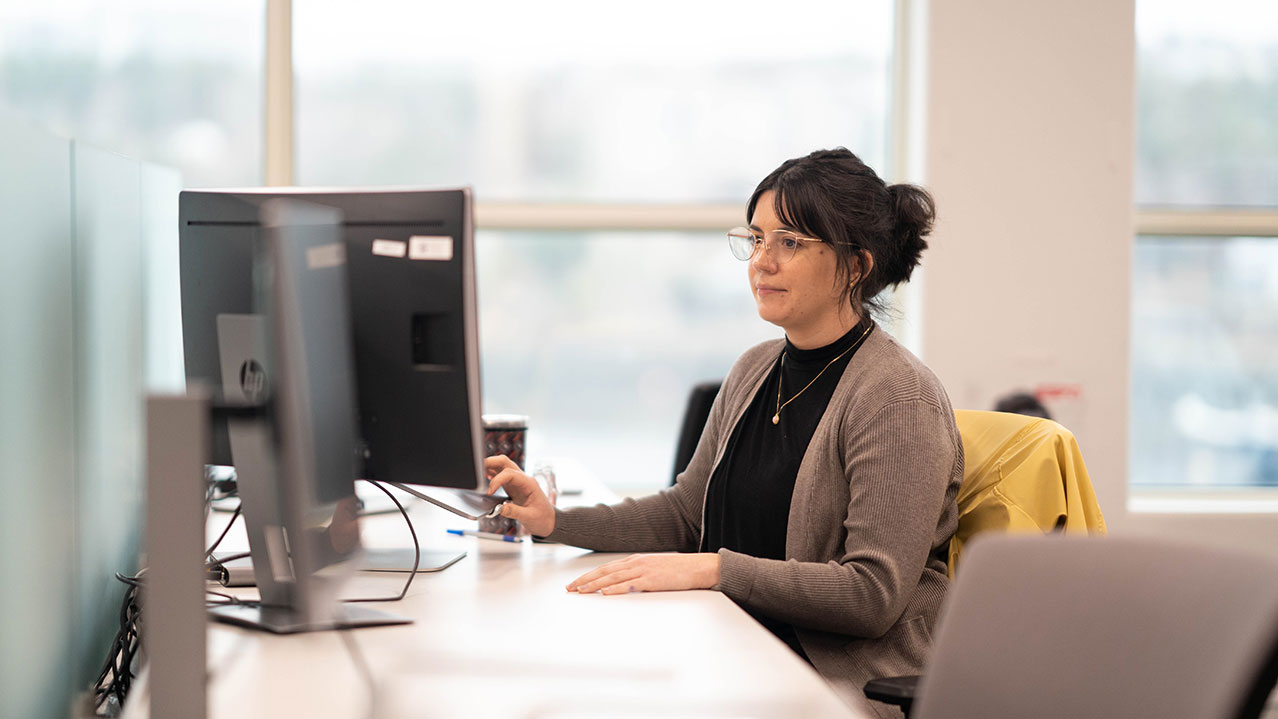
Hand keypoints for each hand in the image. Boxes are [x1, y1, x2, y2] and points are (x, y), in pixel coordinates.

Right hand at [484, 455, 555, 536]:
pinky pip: (500, 475)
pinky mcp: (512, 487)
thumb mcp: (530, 517)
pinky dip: (491, 474)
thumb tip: (500, 508)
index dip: (497, 480)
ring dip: (489, 466)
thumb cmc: (542, 519)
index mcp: (529, 483)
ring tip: (477, 474)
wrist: (549, 522)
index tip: (489, 492)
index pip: (510, 474)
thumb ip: (515, 512)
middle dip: (490, 463)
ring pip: (501, 466)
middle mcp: (522, 479)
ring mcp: (517, 482)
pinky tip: (484, 478)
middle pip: (504, 462)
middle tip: (477, 471)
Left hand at [566, 553, 720, 594]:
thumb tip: (622, 585)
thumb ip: (637, 575)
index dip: (588, 576)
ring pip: (612, 578)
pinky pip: (629, 585)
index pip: (606, 568)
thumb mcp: (653, 569)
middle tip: (569, 589)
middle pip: (604, 572)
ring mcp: (642, 571)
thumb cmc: (678, 570)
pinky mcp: (651, 580)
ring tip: (580, 591)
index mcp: (635, 560)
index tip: (576, 583)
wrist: (698, 567)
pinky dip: (615, 588)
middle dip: (584, 580)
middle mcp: (635, 563)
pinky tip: (605, 592)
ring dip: (594, 585)